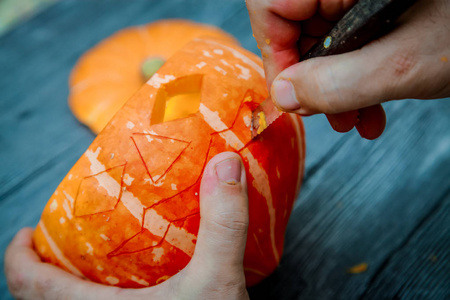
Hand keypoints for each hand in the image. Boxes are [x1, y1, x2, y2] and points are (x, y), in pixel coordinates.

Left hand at [4, 152, 249, 299]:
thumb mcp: (216, 287)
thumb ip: (222, 224)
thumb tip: (225, 163)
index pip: (30, 288)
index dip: (20, 258)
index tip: (25, 233)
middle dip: (48, 272)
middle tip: (66, 244)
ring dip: (75, 291)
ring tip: (96, 265)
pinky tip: (136, 295)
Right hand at [247, 0, 449, 138]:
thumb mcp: (402, 63)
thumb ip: (336, 83)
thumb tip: (282, 96)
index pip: (271, 7)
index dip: (276, 55)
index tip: (291, 94)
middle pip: (296, 28)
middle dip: (311, 81)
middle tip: (328, 115)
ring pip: (321, 41)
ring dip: (333, 87)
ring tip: (354, 119)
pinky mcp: (371, 9)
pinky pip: (346, 44)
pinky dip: (353, 78)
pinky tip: (369, 105)